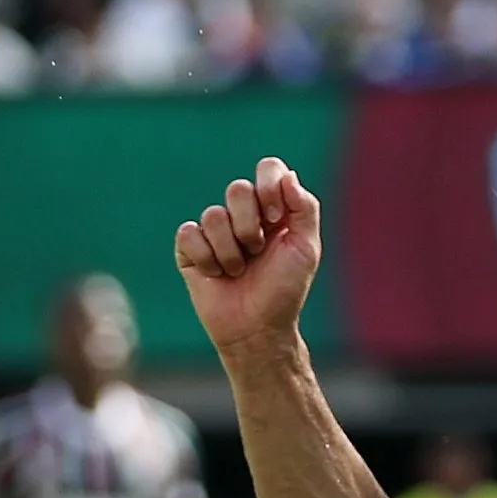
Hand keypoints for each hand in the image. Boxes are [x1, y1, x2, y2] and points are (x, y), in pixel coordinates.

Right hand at [173, 158, 320, 358]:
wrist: (258, 328)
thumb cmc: (284, 290)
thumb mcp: (306, 248)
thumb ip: (304, 207)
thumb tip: (287, 176)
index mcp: (272, 207)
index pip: (268, 169)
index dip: (268, 188)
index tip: (275, 218)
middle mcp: (242, 214)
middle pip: (237, 189)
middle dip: (249, 225)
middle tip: (257, 251)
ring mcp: (214, 231)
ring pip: (213, 215)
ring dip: (231, 251)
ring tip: (238, 271)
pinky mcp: (190, 249)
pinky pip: (189, 234)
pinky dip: (207, 258)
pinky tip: (216, 274)